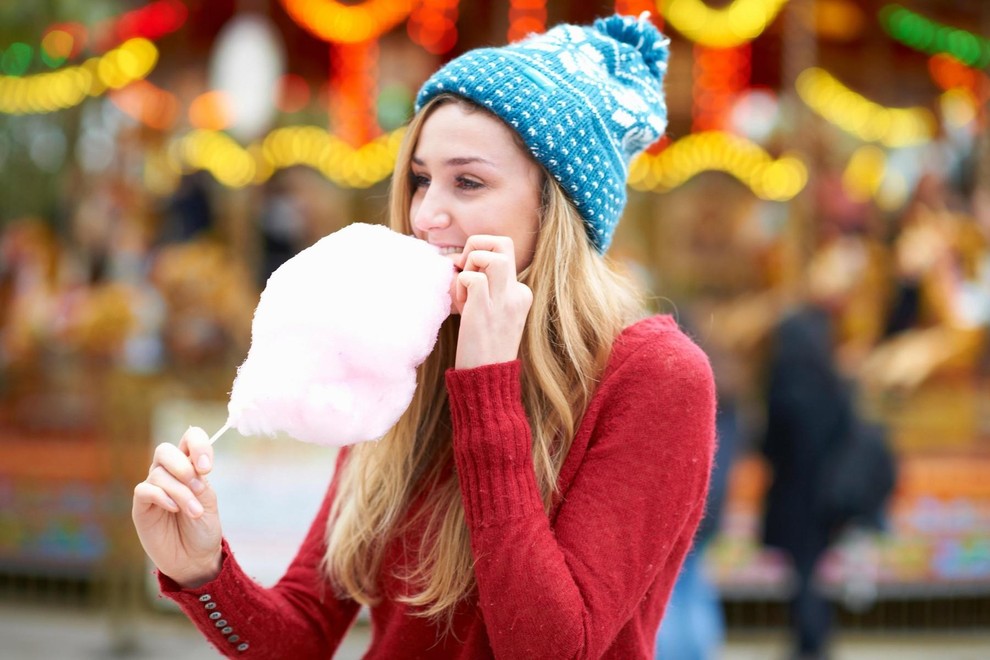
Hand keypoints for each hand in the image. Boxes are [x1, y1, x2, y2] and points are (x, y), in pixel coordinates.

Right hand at [132, 426, 222, 587]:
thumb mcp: (208, 501)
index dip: (198, 444)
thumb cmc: (203, 529)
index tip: (207, 467)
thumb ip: (199, 481)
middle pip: (165, 450)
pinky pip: (145, 490)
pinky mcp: (142, 507)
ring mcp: (154, 489)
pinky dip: (162, 496)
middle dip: (183, 466)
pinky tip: (174, 509)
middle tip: (199, 487)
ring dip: (180, 492)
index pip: (190, 438)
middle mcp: (169, 473)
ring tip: (194, 512)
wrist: (195, 559)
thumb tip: (190, 466)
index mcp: (190, 466)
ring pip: (159, 474)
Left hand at [451, 235, 532, 368]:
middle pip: (502, 242)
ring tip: (464, 286)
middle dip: (476, 245)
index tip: (467, 275)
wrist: (487, 378)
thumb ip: (484, 287)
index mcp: (520, 292)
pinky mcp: (486, 309)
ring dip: (470, 262)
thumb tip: (458, 263)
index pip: (502, 252)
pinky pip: (472, 277)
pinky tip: (460, 304)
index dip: (479, 256)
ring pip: (492, 255)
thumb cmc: (483, 346)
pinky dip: (460, 284)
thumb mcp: (492, 312)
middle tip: (464, 268)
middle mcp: (517, 292)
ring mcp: (504, 300)